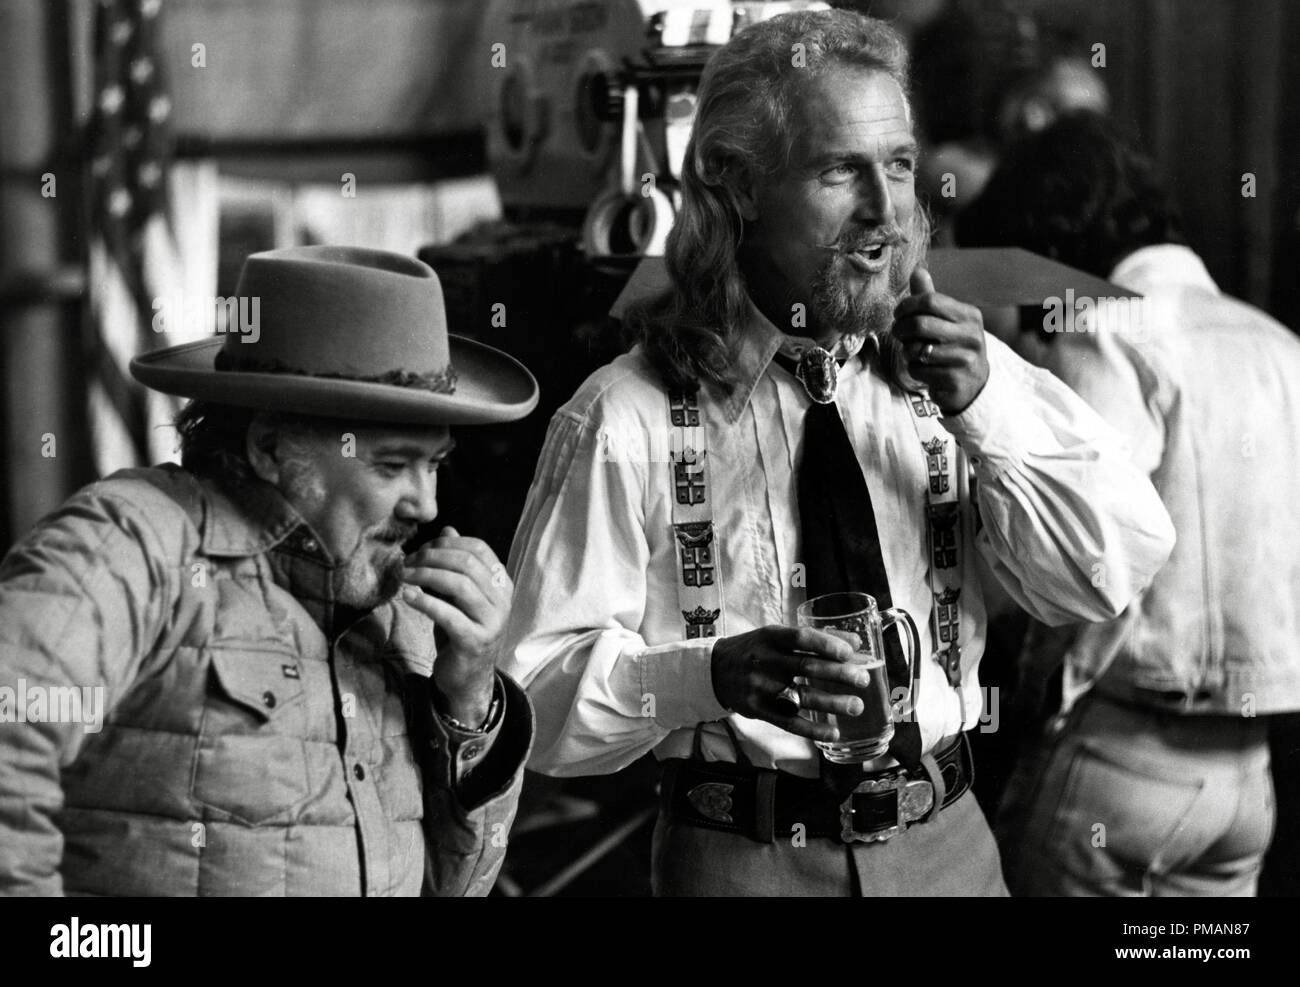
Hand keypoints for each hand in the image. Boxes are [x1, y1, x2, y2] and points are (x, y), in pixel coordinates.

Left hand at [401, 526, 511, 725]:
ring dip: (426, 576)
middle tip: (408, 562)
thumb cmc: (460, 632)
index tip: (421, 548)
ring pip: (460, 585)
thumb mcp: (457, 595)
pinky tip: (407, 597)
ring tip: (404, 576)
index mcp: (502, 583)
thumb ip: (455, 564)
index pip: (479, 548)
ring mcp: (492, 622)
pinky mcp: (475, 641)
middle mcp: (502, 600)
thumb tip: (447, 529)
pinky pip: (449, 615)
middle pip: (468, 563)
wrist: (466, 678)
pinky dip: (425, 602)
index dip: (448, 543)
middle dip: (433, 557)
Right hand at [710, 626, 869, 741]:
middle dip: (838, 674)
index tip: (849, 652)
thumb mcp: (775, 637)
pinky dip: (812, 729)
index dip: (826, 644)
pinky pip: (788, 722)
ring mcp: (759, 687)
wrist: (714, 670)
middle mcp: (763, 661)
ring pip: (801, 696)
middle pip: (805, 668)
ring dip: (832, 703)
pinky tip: (833, 732)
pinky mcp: (757, 710)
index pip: (800, 638)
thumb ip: (811, 639)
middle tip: (862, 679)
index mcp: (769, 637)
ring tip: (856, 706)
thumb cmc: (754, 650)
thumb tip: (854, 643)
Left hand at [893, 266, 989, 413]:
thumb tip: (917, 270)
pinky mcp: (955, 381)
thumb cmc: (954, 346)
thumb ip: (930, 297)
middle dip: (901, 329)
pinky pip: (919, 371)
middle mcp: (971, 336)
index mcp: (970, 315)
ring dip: (907, 351)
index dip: (907, 306)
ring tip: (914, 352)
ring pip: (917, 350)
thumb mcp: (947, 320)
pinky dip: (914, 370)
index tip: (898, 313)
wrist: (974, 384)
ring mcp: (965, 360)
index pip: (930, 301)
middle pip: (920, 324)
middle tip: (898, 333)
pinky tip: (924, 370)